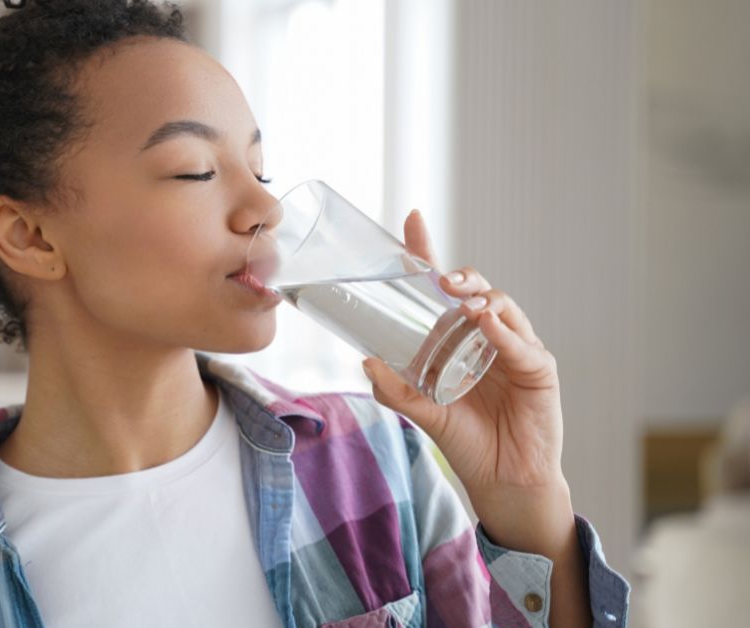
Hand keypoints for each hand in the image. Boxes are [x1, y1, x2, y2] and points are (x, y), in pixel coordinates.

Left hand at [361, 210, 572, 543]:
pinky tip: (486, 323)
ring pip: (502, 308)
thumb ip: (396, 390)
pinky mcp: (539, 369)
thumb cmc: (466, 440)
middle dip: (459, 276)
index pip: (444, 288)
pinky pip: (521, 345)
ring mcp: (515, 349)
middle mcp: (488, 335)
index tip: (413, 220)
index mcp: (458, 338)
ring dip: (480, 298)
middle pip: (476, 290)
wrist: (502, 480)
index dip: (429, 253)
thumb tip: (366, 361)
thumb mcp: (423, 412)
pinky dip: (503, 332)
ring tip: (460, 298)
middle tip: (439, 277)